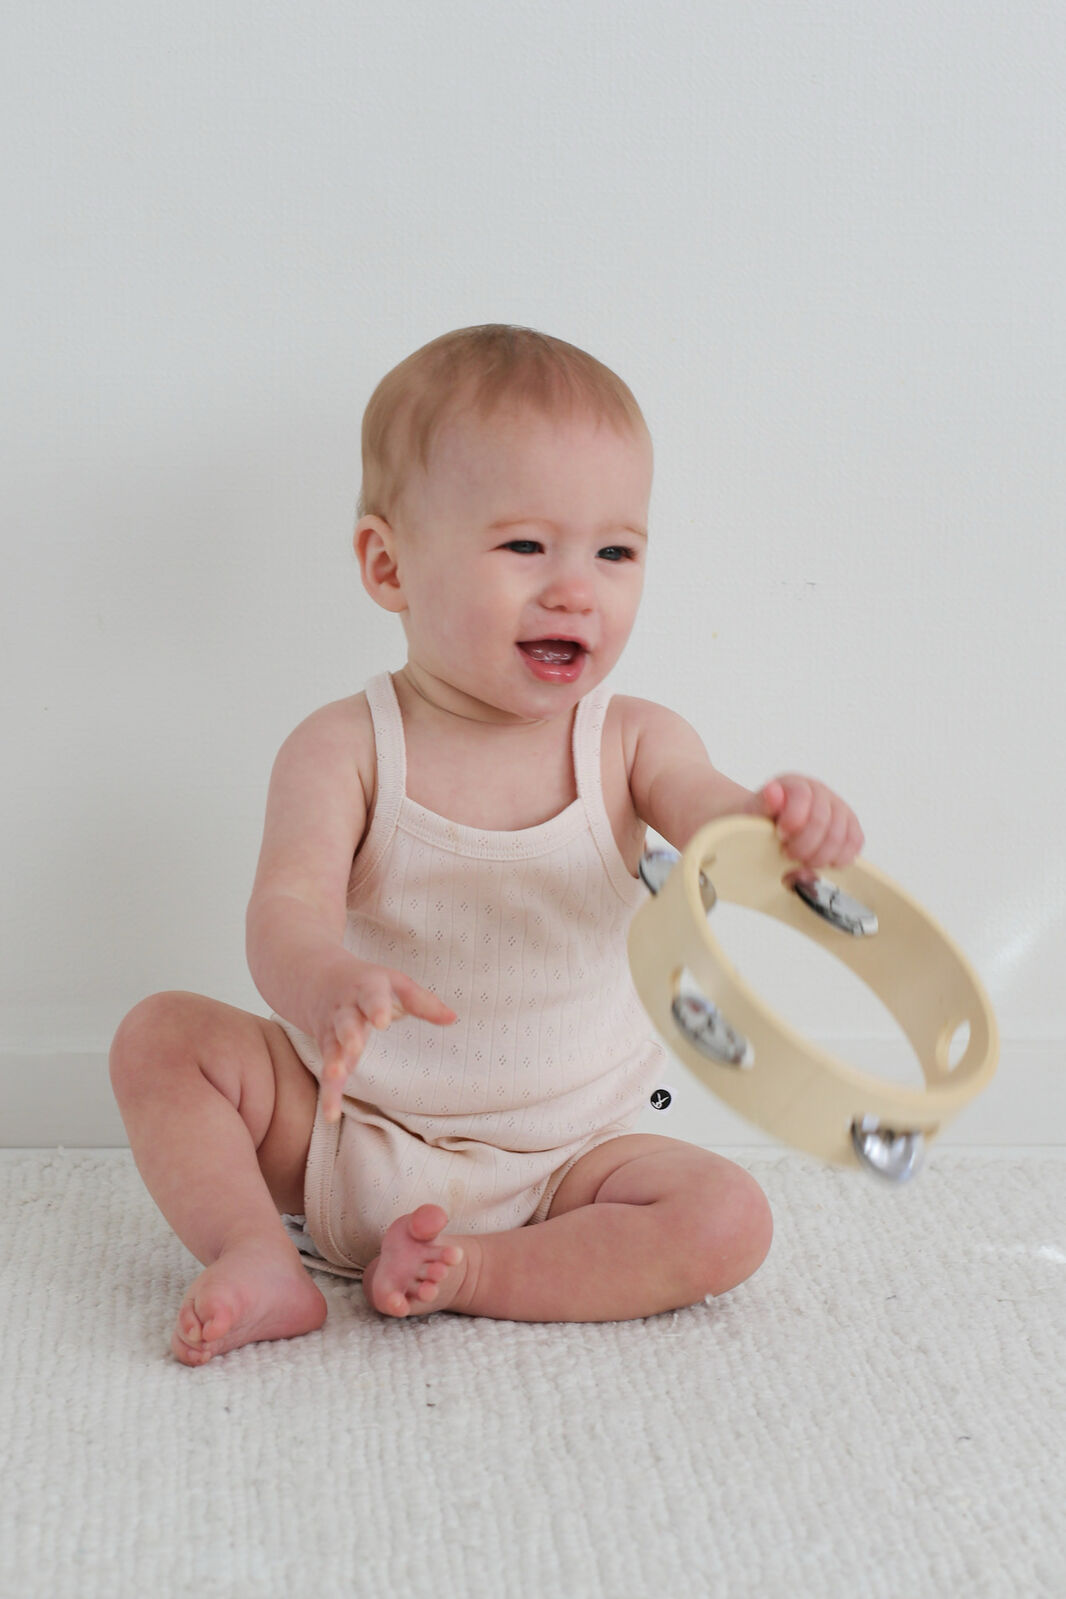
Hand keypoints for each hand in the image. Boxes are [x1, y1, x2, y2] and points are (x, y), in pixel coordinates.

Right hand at [312, 959, 457, 1122]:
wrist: (316, 979)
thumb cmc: (367, 984)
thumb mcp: (395, 984)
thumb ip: (422, 1002)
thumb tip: (453, 1018)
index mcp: (366, 989)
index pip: (371, 997)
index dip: (376, 1008)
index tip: (381, 1021)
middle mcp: (345, 1009)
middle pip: (345, 1021)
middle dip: (349, 1033)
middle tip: (354, 1046)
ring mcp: (332, 1030)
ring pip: (331, 1046)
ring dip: (333, 1061)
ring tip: (335, 1074)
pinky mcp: (327, 1050)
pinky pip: (328, 1073)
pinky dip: (329, 1094)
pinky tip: (331, 1115)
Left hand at [755, 775, 863, 869]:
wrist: (769, 825)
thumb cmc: (761, 820)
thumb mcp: (752, 811)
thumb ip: (762, 803)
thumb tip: (772, 791)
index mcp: (796, 783)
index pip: (802, 796)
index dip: (792, 821)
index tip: (780, 836)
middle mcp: (820, 792)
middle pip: (821, 821)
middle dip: (803, 846)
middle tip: (788, 854)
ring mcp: (838, 808)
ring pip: (839, 836)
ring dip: (819, 856)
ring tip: (803, 860)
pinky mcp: (850, 825)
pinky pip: (855, 842)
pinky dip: (840, 857)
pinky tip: (823, 861)